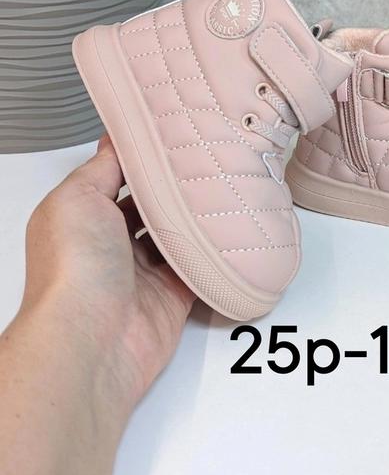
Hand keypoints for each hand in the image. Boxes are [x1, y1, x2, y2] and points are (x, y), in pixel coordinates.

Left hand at [24, 135, 195, 409]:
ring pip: (176, 234)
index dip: (141, 159)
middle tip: (204, 157)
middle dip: (173, 187)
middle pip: (150, 206)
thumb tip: (117, 141)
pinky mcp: (172, 295)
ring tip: (221, 185)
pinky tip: (228, 227)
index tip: (169, 135)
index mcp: (83, 218)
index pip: (116, 178)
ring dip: (194, 217)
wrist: (92, 339)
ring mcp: (142, 271)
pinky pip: (197, 266)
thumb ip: (103, 167)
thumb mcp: (78, 197)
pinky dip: (211, 251)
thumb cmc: (74, 268)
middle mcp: (111, 244)